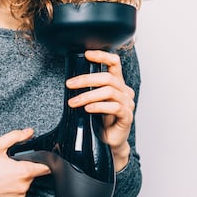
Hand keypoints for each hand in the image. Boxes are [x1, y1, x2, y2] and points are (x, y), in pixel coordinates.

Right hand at [0, 129, 50, 196]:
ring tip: (3, 172)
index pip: (46, 167)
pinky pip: (19, 191)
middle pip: (34, 174)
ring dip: (19, 177)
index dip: (43, 161)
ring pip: (26, 182)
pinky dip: (14, 186)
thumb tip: (29, 132)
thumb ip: (15, 136)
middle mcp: (23, 185)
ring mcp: (19, 195)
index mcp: (23, 171)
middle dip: (25, 167)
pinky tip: (1, 181)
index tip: (37, 158)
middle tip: (9, 163)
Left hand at [66, 50, 134, 170]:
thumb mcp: (92, 101)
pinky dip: (98, 107)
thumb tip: (69, 80)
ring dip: (87, 96)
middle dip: (86, 79)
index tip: (86, 54)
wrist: (108, 142)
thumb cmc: (99, 120)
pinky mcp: (127, 117)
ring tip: (73, 103)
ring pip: (109, 92)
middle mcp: (124, 91)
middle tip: (69, 84)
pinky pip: (114, 108)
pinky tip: (87, 109)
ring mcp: (127, 104)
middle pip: (107, 78)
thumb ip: (87, 89)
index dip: (102, 56)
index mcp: (117, 83)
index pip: (114, 63)